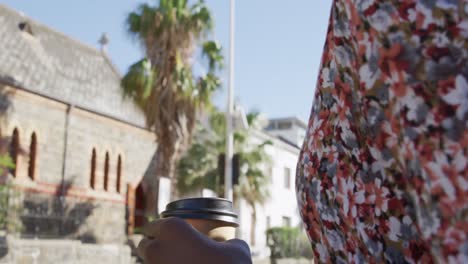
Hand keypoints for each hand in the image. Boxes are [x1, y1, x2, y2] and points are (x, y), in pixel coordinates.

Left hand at [137, 217, 251, 263]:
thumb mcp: (237, 249)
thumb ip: (229, 242)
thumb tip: (232, 244)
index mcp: (171, 228)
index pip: (152, 225)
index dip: (158, 229)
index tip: (165, 233)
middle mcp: (156, 248)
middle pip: (144, 245)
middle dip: (153, 246)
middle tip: (168, 249)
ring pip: (148, 263)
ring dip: (157, 262)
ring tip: (173, 262)